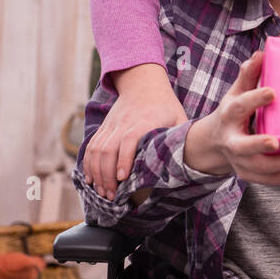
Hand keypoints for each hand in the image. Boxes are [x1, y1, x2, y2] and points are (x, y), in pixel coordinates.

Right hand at [85, 64, 187, 199]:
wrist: (142, 82)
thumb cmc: (165, 104)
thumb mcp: (178, 116)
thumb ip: (181, 136)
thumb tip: (191, 158)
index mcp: (144, 122)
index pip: (129, 141)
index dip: (124, 160)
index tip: (122, 178)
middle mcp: (123, 124)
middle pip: (108, 150)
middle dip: (107, 175)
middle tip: (111, 196)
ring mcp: (111, 125)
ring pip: (97, 150)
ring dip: (96, 172)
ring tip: (101, 192)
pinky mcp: (104, 127)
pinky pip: (92, 146)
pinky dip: (88, 163)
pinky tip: (90, 179)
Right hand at [183, 50, 279, 184]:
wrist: (214, 143)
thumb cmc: (233, 113)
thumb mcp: (236, 92)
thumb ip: (248, 75)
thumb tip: (260, 54)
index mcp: (229, 116)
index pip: (239, 107)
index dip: (255, 99)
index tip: (273, 92)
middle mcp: (232, 141)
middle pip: (243, 147)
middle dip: (259, 145)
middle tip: (277, 142)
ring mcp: (240, 161)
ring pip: (261, 169)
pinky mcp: (250, 174)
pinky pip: (270, 180)